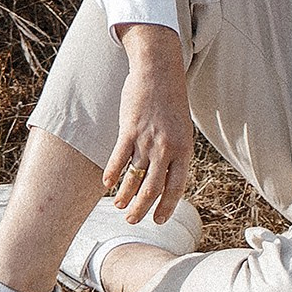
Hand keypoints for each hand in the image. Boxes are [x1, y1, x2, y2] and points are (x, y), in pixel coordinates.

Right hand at [103, 26, 196, 225]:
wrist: (160, 70)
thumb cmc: (172, 102)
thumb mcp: (182, 130)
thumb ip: (175, 155)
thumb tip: (166, 181)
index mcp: (184, 149)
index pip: (176, 188)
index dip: (166, 207)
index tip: (158, 220)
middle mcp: (166, 148)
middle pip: (152, 189)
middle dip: (141, 209)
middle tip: (132, 220)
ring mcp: (147, 139)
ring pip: (134, 177)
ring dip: (125, 196)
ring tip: (119, 207)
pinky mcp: (129, 129)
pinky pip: (119, 158)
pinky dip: (112, 174)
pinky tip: (107, 185)